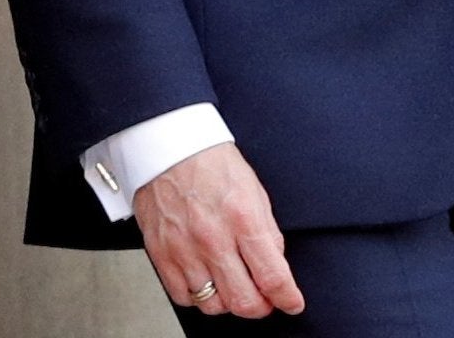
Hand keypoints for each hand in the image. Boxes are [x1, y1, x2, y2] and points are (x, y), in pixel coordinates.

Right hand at [133, 142, 303, 320]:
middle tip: (264, 298)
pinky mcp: (161, 254)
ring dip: (228, 302)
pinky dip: (198, 296)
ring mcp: (184, 249)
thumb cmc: (210, 162)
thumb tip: (275, 265)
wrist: (168, 146)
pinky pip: (183, 297)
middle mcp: (212, 237)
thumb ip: (267, 231)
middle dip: (261, 307)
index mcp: (242, 217)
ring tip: (231, 284)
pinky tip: (205, 280)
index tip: (291, 302)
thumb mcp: (254, 189)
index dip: (288, 298)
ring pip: (213, 305)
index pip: (272, 276)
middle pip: (243, 301)